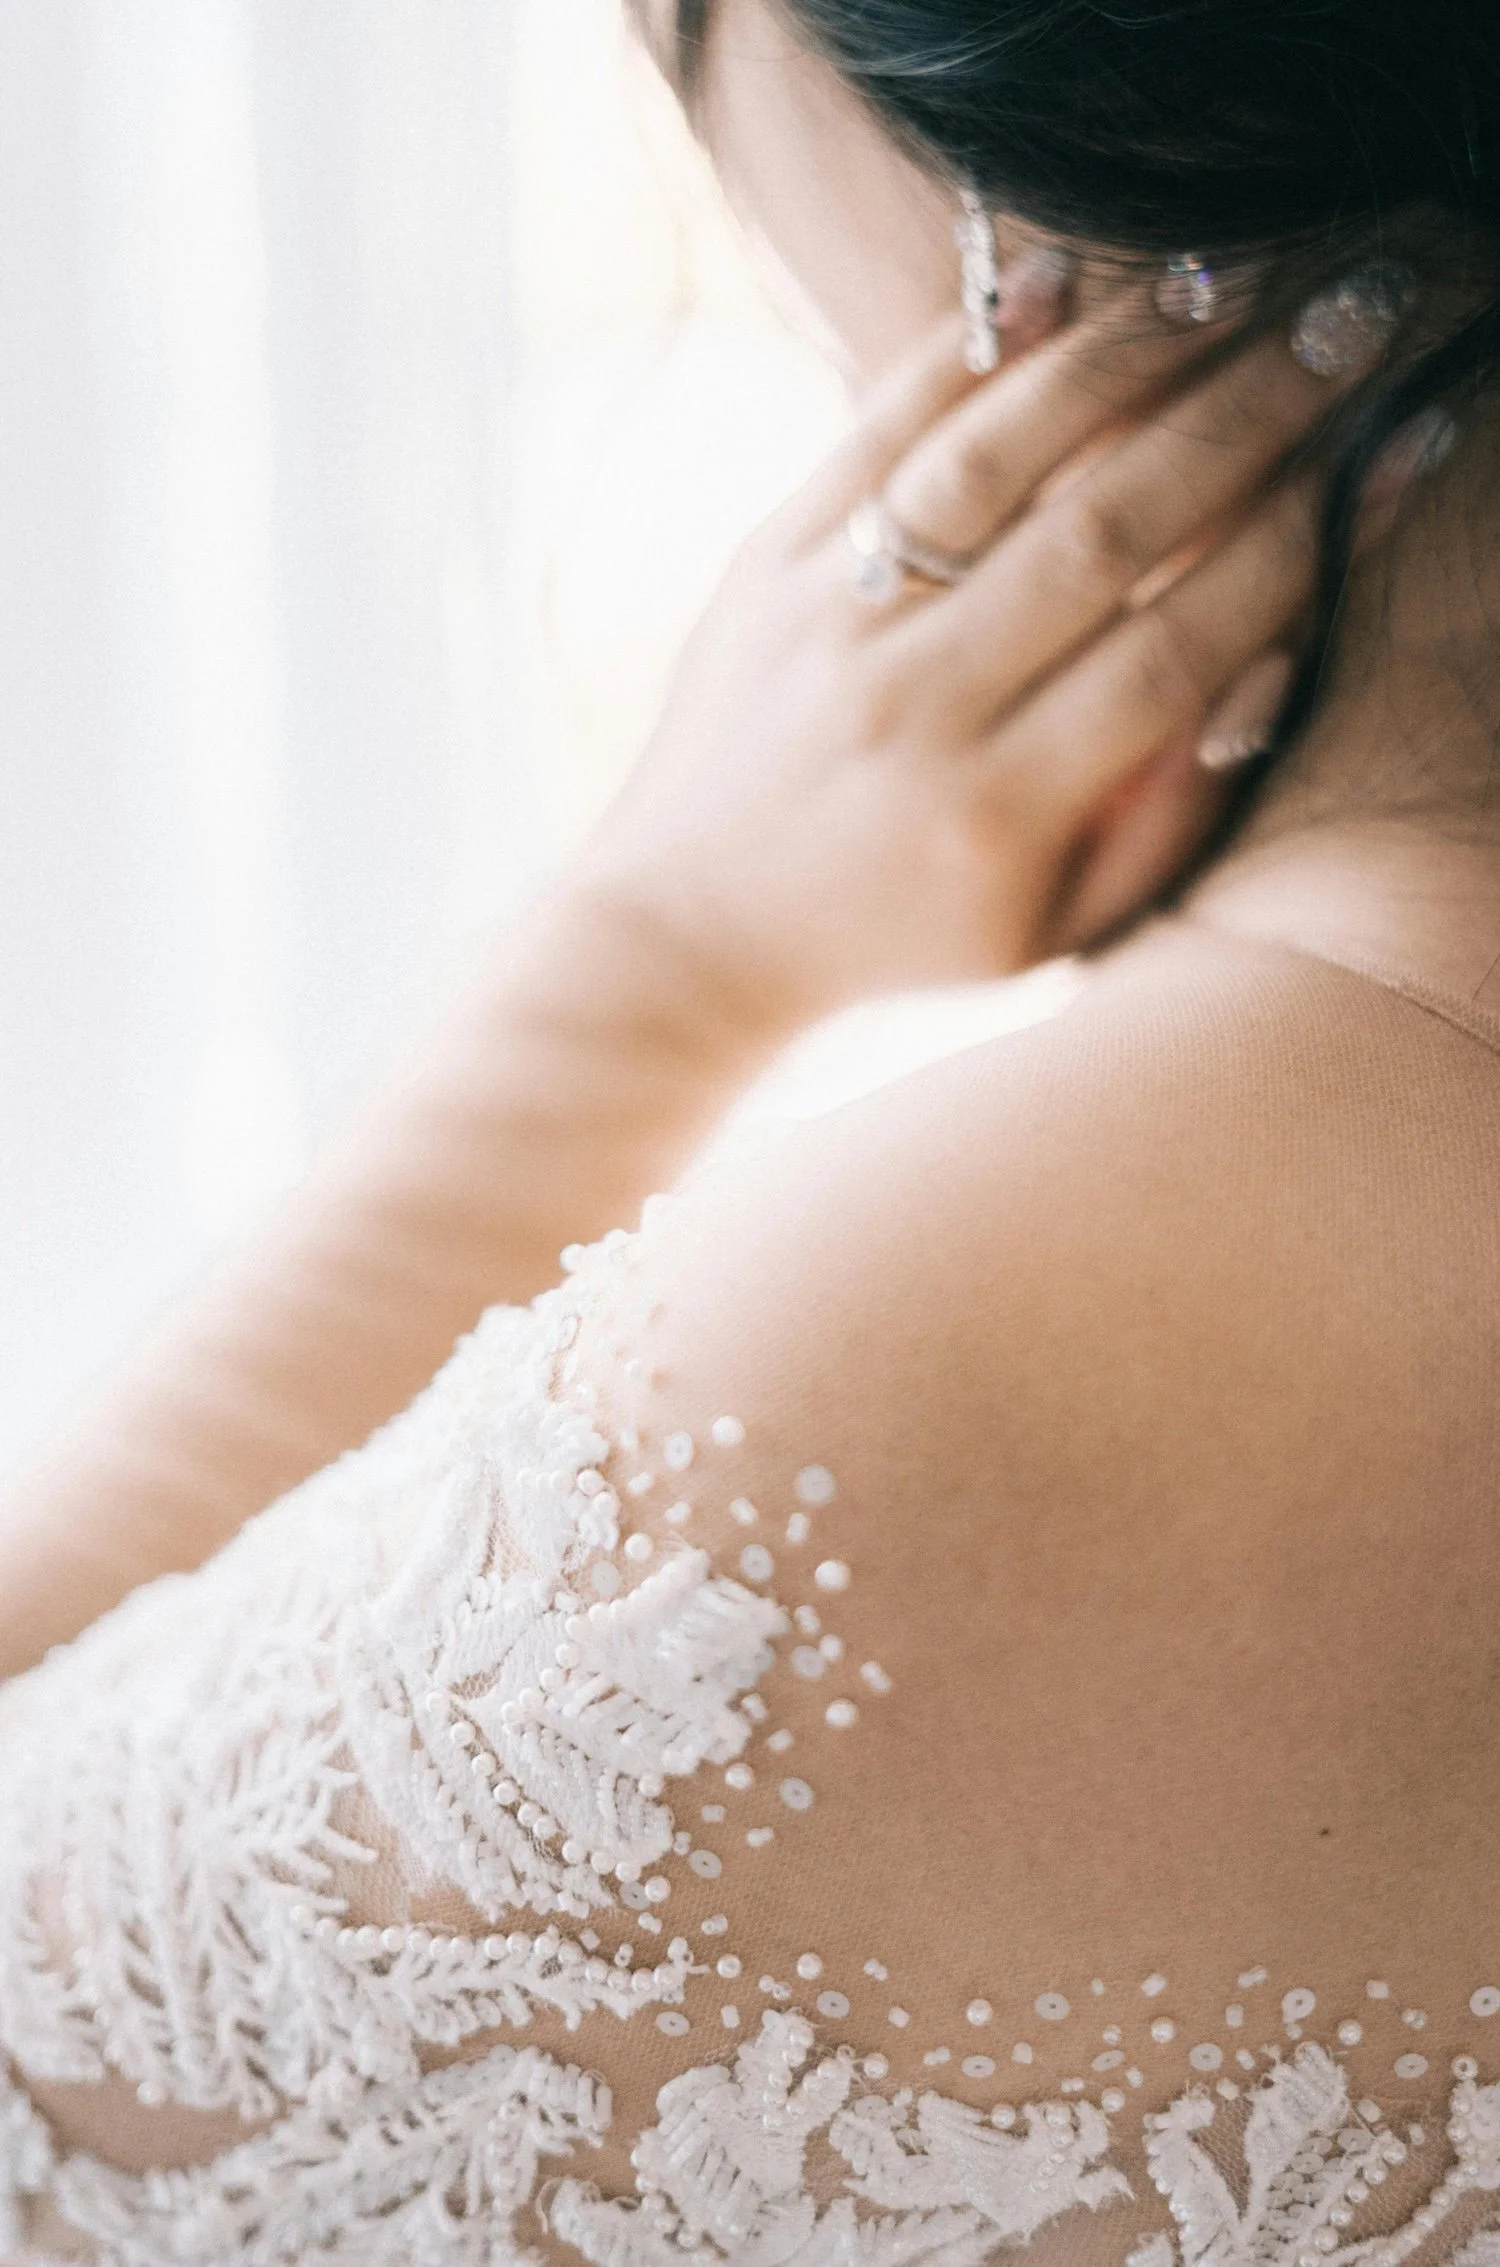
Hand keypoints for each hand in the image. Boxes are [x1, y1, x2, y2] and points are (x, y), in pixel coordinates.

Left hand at [566, 276, 1378, 1036]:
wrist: (691, 927)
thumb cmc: (895, 931)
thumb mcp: (1045, 931)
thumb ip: (1163, 823)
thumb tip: (1259, 663)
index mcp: (996, 813)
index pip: (1174, 650)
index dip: (1285, 548)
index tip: (1363, 462)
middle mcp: (912, 711)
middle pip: (1106, 533)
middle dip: (1244, 420)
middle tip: (1339, 330)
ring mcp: (829, 626)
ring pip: (995, 456)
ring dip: (1124, 355)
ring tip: (1225, 281)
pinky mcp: (766, 565)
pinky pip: (877, 429)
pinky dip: (968, 346)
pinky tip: (1058, 278)